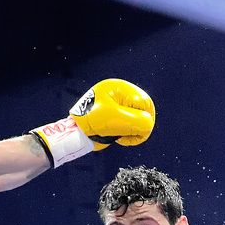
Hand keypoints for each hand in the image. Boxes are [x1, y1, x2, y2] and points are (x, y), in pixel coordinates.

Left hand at [33, 78, 154, 166]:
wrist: (75, 133)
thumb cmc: (92, 122)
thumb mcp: (117, 120)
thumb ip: (138, 121)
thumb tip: (148, 125)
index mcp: (119, 88)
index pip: (144, 102)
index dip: (145, 119)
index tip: (136, 132)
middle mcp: (120, 94)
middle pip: (143, 110)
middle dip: (139, 125)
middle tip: (129, 136)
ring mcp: (118, 105)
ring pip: (137, 118)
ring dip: (133, 130)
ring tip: (121, 136)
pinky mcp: (116, 115)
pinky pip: (130, 123)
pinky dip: (127, 131)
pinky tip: (118, 136)